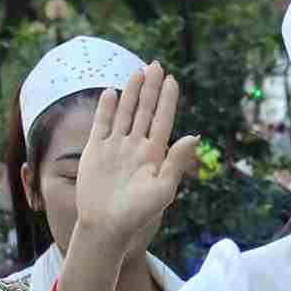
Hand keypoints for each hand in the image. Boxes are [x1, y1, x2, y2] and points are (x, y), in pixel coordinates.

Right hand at [72, 64, 201, 256]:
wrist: (106, 226)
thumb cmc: (138, 213)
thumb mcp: (164, 188)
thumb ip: (177, 161)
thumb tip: (194, 136)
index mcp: (155, 154)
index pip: (163, 120)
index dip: (168, 100)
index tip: (173, 80)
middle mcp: (136, 146)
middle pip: (145, 111)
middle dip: (151, 89)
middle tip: (156, 65)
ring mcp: (116, 147)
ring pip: (124, 113)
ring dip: (131, 93)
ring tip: (138, 72)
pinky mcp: (96, 151)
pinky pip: (102, 124)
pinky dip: (106, 108)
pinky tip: (111, 91)